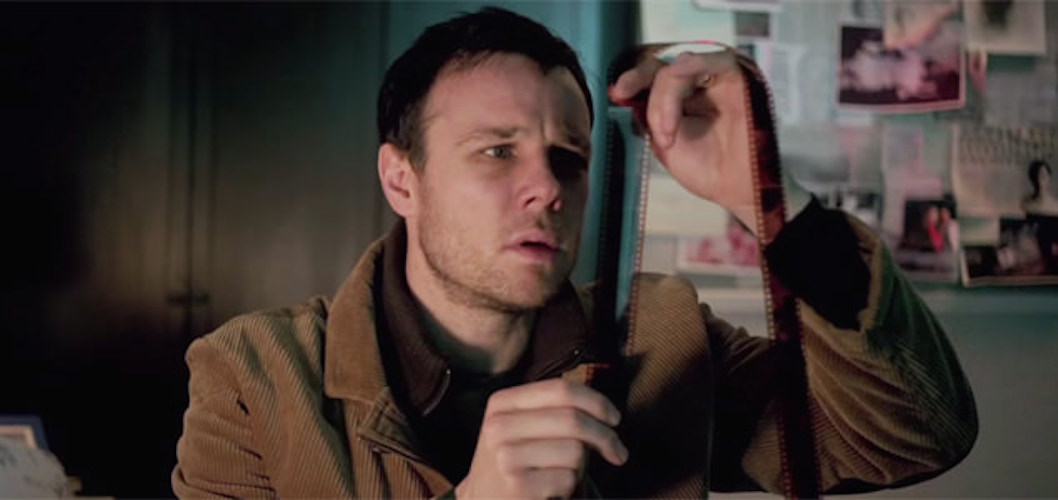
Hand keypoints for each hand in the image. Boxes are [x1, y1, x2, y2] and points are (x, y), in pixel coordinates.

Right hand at [454, 378, 627, 499]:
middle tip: (618, 453)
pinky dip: (571, 485)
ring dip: (583, 465)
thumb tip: (609, 413)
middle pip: (573, 419)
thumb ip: (557, 409)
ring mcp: (505, 457)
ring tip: (568, 472)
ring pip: (575, 450)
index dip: (597, 402)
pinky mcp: (517, 486)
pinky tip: (555, 489)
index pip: (561, 390)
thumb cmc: (518, 461)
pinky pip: (568, 477)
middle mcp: (499, 426)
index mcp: (502, 403)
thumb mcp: (524, 426)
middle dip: (606, 437)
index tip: (615, 419)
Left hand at [609, 48, 756, 227]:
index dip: (633, 79)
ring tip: (667, 133)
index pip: (652, 76)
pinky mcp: (739, 76)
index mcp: (681, 96)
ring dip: (665, 97)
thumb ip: (648, 115)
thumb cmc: (708, 169)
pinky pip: (714, 59)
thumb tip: (622, 93)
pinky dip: (691, 70)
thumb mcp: (664, 142)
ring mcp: (718, 78)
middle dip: (640, 81)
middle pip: (662, 66)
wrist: (739, 189)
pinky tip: (678, 91)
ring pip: (680, 67)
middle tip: (629, 101)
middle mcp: (699, 83)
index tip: (617, 93)